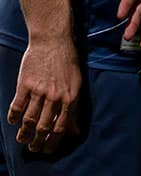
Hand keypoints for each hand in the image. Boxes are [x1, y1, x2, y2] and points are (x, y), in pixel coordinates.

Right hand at [7, 36, 81, 153]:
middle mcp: (55, 96)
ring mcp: (39, 90)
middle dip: (37, 142)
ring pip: (28, 120)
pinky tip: (13, 121)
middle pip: (43, 127)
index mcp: (70, 97)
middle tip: (32, 148)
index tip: (47, 149)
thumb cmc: (67, 62)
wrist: (53, 41)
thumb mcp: (76, 84)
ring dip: (23, 134)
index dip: (53, 142)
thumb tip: (75, 130)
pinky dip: (13, 117)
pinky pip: (17, 106)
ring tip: (22, 139)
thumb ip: (74, 108)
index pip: (61, 127)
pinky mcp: (25, 84)